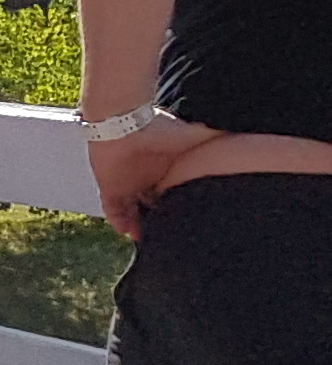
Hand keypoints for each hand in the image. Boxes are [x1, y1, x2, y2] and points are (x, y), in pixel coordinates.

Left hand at [88, 118, 219, 240]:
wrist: (124, 121)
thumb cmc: (160, 129)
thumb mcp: (201, 136)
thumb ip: (223, 140)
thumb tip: (255, 143)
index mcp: (172, 170)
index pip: (178, 193)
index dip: (184, 207)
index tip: (195, 224)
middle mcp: (151, 179)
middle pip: (157, 207)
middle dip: (162, 222)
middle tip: (171, 240)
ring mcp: (129, 184)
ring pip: (135, 213)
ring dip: (140, 227)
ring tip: (150, 243)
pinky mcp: (110, 186)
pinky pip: (113, 210)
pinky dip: (119, 222)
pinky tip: (127, 233)